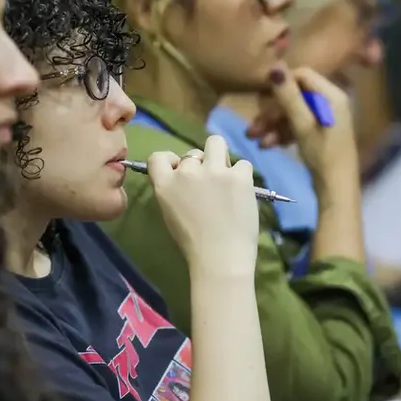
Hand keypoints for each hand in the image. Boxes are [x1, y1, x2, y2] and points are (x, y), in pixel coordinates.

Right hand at [147, 135, 258, 271]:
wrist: (221, 257)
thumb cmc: (193, 244)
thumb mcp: (170, 214)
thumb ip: (172, 190)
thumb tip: (183, 177)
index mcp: (165, 184)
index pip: (158, 156)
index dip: (171, 161)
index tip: (180, 172)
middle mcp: (187, 171)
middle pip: (192, 153)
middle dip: (200, 165)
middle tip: (209, 185)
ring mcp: (214, 171)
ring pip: (216, 143)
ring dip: (220, 157)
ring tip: (226, 177)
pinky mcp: (239, 175)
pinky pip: (242, 164)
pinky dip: (242, 176)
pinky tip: (241, 193)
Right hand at [245, 67, 356, 184]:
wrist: (337, 189)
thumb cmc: (323, 155)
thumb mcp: (302, 125)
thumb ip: (289, 96)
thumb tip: (274, 66)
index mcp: (332, 95)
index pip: (302, 75)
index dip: (281, 84)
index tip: (261, 99)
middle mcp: (330, 102)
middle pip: (296, 96)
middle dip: (273, 111)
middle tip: (253, 128)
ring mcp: (325, 118)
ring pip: (293, 112)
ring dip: (274, 125)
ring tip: (256, 140)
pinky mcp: (320, 132)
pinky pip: (298, 124)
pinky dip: (283, 133)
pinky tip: (269, 145)